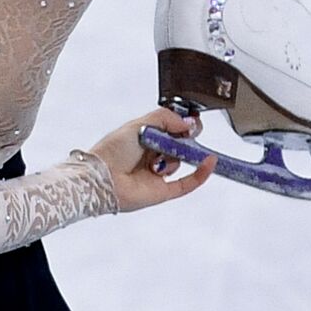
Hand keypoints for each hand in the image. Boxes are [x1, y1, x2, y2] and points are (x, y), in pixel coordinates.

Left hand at [91, 108, 215, 212]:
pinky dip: (201, 173)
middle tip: (186, 134)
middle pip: (178, 145)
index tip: (190, 122)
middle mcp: (150, 156)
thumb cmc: (111, 151)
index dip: (182, 126)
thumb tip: (187, 123)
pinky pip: (188, 183)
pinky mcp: (162, 191)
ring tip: (161, 156)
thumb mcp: (138, 124)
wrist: (101, 178)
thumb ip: (165, 118)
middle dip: (184, 139)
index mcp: (143, 139)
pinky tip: (209, 162)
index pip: (171, 130)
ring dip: (175, 156)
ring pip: (180, 162)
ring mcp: (156, 175)